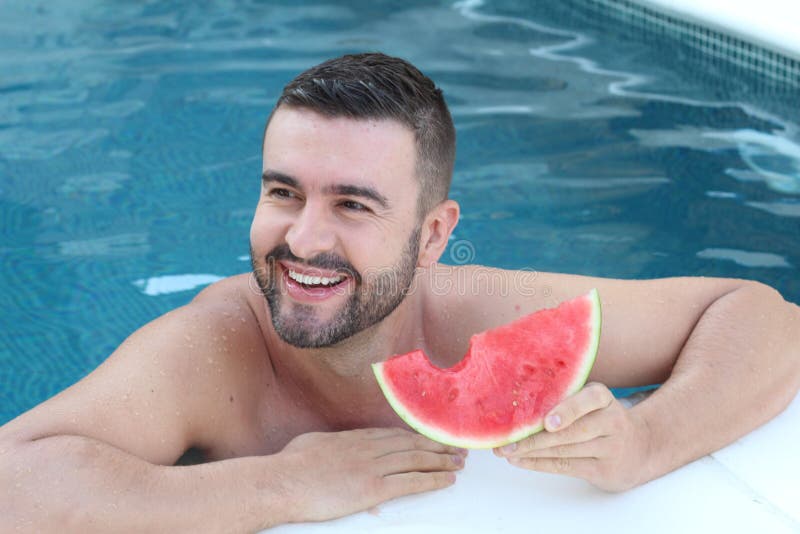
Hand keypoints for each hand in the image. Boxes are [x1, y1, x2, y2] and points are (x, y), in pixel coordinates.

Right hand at [275, 427, 466, 521]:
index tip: (431, 438)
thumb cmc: (290, 466)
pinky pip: (411, 482)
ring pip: (416, 460)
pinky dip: (432, 480)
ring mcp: (373, 466)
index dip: (416, 436)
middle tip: (455, 449)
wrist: (283, 481)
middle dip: (436, 447)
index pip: (394, 435)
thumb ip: (330, 445)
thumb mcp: (313, 444)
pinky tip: (447, 480)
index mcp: (355, 438)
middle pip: (411, 444)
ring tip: (458, 463)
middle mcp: (369, 448)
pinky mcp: (374, 487)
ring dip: (441, 461)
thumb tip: (332, 448)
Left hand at [493, 382, 651, 491]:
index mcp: (604, 398)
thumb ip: (565, 398)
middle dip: (534, 437)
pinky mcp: (604, 470)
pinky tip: (520, 461)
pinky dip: (539, 464)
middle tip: (506, 440)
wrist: (641, 448)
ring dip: (531, 452)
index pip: (589, 400)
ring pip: (565, 450)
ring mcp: (610, 448)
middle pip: (571, 432)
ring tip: (506, 451)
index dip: (568, 411)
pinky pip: (566, 466)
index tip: (547, 421)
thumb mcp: (593, 402)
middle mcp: (611, 421)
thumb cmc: (602, 419)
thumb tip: (520, 402)